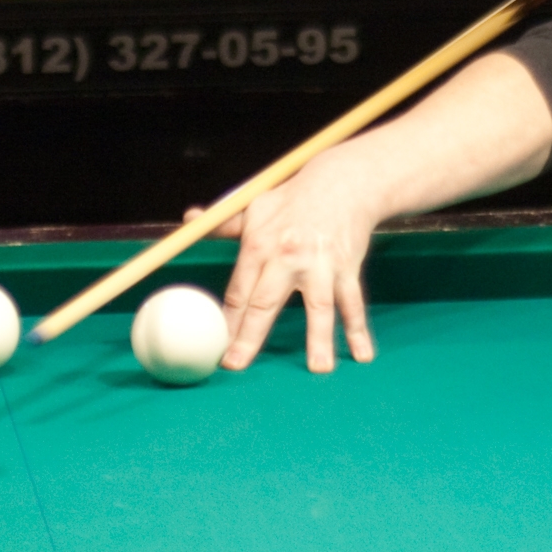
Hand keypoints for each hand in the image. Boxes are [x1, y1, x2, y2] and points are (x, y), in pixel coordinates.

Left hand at [198, 142, 385, 373]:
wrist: (342, 183)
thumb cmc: (292, 200)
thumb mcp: (254, 207)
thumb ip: (222, 223)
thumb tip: (189, 220)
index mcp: (260, 245)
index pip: (238, 291)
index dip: (226, 322)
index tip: (217, 347)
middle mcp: (288, 256)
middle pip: (266, 303)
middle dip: (250, 337)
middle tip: (236, 365)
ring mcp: (320, 265)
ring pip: (320, 306)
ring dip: (319, 338)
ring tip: (319, 369)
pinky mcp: (347, 268)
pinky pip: (353, 302)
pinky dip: (359, 329)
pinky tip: (362, 354)